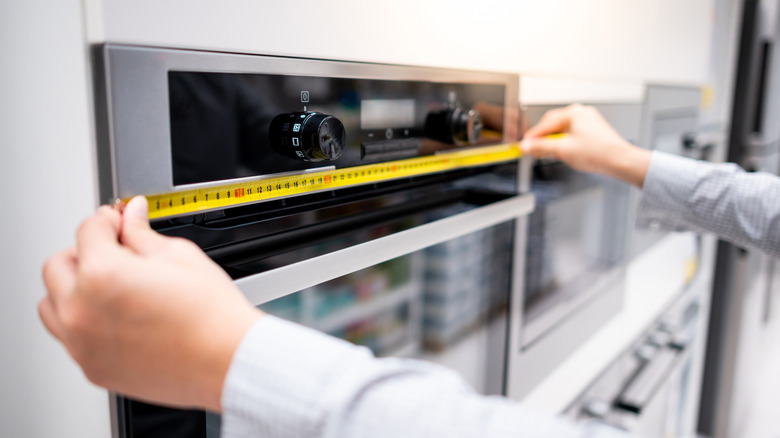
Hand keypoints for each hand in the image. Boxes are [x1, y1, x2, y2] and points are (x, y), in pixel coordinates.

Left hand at [39, 196, 262, 411]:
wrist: (226, 360)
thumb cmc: (210, 315)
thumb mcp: (179, 256)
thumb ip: (142, 234)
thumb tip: (132, 217)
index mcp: (102, 274)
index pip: (88, 230)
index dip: (109, 219)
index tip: (120, 221)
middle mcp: (81, 310)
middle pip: (58, 265)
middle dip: (85, 252)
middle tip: (115, 252)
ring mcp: (82, 343)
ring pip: (53, 304)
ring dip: (73, 289)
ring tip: (108, 287)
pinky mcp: (92, 367)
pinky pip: (70, 337)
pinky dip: (83, 321)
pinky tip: (116, 316)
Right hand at [521, 104, 650, 186]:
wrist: (620, 161)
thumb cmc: (599, 153)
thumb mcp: (563, 150)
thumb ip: (541, 147)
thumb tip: (527, 146)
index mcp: (574, 113)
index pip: (545, 123)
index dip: (532, 136)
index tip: (524, 145)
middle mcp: (581, 113)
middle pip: (553, 124)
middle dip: (542, 138)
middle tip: (532, 150)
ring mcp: (587, 120)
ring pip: (562, 129)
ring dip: (552, 140)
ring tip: (546, 152)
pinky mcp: (592, 129)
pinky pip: (571, 132)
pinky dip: (563, 141)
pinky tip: (560, 151)